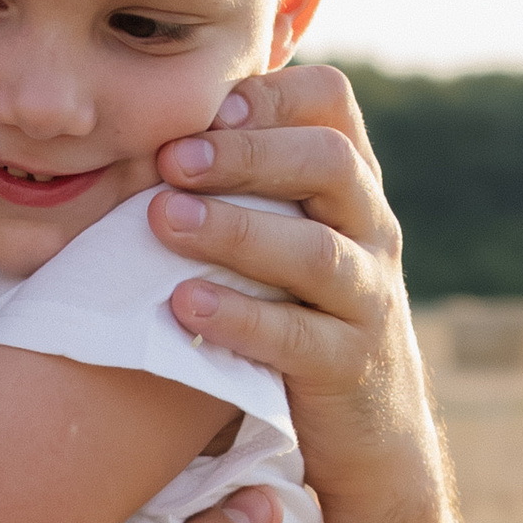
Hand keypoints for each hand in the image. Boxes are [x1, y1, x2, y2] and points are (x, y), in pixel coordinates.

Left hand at [146, 64, 437, 513]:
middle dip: (247, 153)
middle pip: (329, 163)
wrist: (371, 428)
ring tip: (164, 222)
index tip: (202, 108)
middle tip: (170, 159)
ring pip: (316, 252)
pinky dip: (242, 319)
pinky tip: (185, 306)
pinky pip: (299, 337)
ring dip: (236, 231)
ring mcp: (368, 298)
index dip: (268, 94)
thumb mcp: (286, 236)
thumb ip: (247, 184)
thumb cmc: (302, 314)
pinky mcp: (348, 366)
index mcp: (350, 185)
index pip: (330, 101)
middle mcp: (371, 230)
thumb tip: (152, 130)